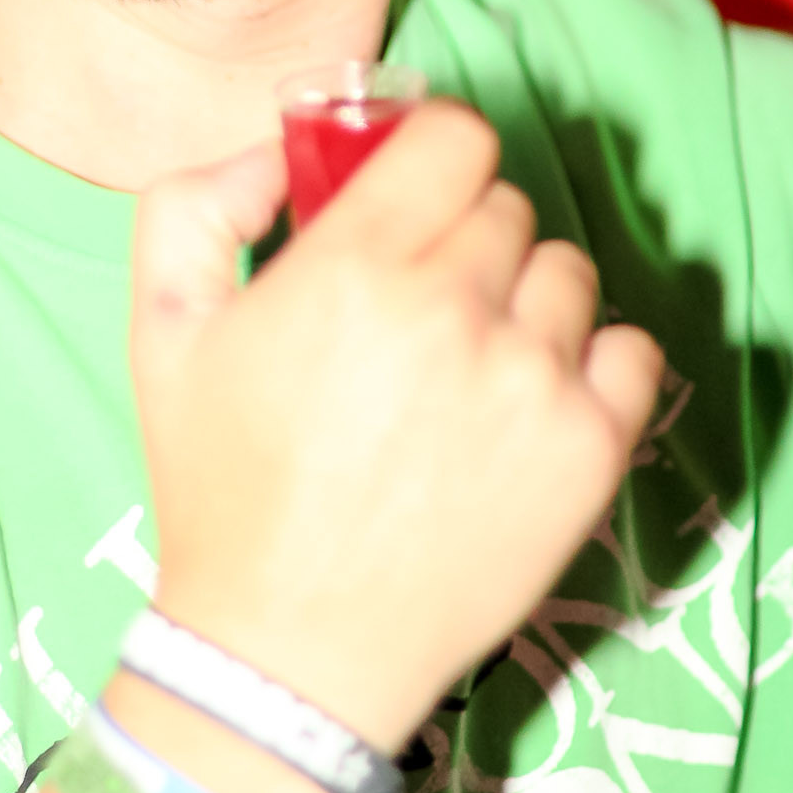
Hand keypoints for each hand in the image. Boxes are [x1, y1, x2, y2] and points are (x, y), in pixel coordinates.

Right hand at [131, 99, 662, 753]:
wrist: (286, 655)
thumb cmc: (222, 489)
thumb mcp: (160, 330)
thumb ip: (195, 204)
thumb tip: (276, 155)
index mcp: (354, 265)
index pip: (455, 137)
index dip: (434, 153)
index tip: (415, 191)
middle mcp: (455, 309)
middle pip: (507, 205)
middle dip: (464, 238)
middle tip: (420, 304)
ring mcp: (534, 381)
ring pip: (568, 271)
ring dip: (525, 299)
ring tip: (471, 364)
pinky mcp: (590, 452)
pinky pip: (632, 351)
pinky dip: (591, 364)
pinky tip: (531, 402)